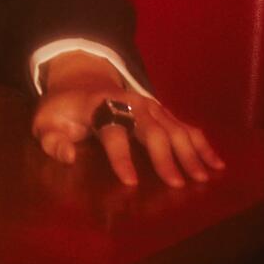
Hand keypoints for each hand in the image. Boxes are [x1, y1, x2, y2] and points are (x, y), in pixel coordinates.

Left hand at [32, 55, 223, 190]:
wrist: (83, 79)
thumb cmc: (64, 109)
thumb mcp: (46, 122)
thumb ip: (52, 141)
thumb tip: (69, 156)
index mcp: (100, 105)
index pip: (112, 131)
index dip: (120, 157)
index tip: (130, 183)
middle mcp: (130, 103)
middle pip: (151, 128)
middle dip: (164, 156)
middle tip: (177, 185)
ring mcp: (150, 106)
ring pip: (174, 128)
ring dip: (189, 152)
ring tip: (202, 177)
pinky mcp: (163, 113)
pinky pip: (186, 127)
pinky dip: (202, 144)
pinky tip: (217, 163)